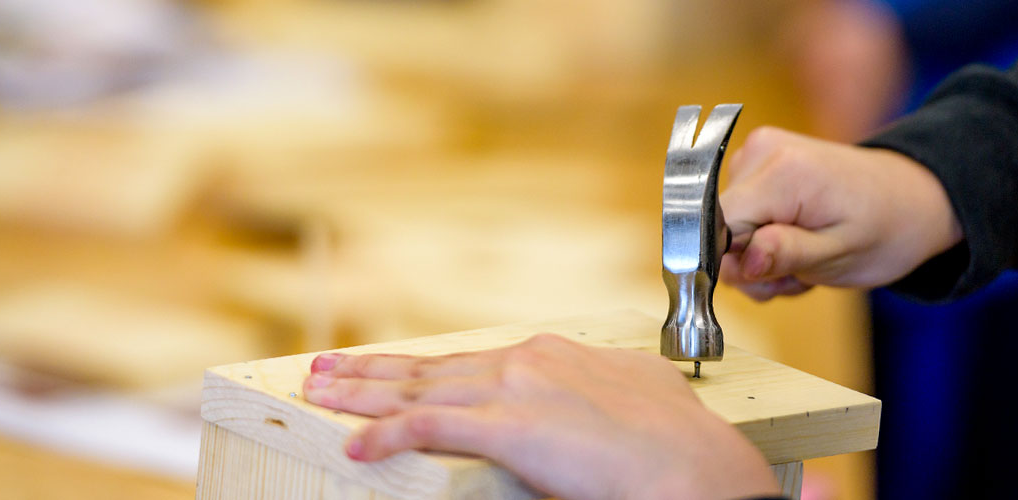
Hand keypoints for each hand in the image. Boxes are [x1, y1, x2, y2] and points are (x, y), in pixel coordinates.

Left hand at [301, 334, 777, 499]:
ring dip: (360, 395)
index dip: (417, 366)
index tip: (384, 367)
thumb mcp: (636, 395)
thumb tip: (597, 398)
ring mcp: (514, 390)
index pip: (465, 360)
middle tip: (324, 367)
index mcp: (551, 354)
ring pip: (417, 391)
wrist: (699, 465)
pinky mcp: (509, 426)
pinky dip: (385, 436)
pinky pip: (428, 429)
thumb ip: (599, 388)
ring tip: (318, 393)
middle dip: (370, 371)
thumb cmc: (679, 442)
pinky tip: (356, 445)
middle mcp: (525, 362)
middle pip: (428, 369)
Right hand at [720, 127, 962, 300]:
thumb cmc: (885, 228)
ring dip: (758, 257)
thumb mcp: (842, 254)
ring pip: (724, 228)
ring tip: (801, 258)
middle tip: (796, 274)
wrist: (910, 197)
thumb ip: (787, 254)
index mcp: (782, 172)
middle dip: (751, 265)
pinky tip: (793, 241)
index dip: (735, 262)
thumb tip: (741, 261)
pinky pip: (736, 214)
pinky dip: (760, 239)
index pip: (717, 226)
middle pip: (718, 229)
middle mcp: (760, 152)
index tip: (769, 278)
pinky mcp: (756, 161)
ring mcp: (756, 152)